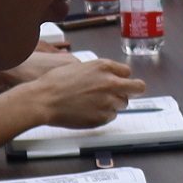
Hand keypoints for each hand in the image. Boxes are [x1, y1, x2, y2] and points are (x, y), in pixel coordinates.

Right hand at [12, 59, 144, 128]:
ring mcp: (108, 101)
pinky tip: (89, 111)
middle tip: (128, 94)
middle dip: (134, 90)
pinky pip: (111, 116)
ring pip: (123, 104)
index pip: (127, 72)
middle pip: (137, 87)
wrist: (44, 100)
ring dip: (114, 104)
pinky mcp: (103, 117)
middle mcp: (110, 82)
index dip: (123, 78)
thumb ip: (98, 71)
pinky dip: (104, 115)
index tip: (120, 82)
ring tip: (95, 103)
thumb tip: (108, 76)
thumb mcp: (79, 66)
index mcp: (104, 67)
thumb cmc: (55, 83)